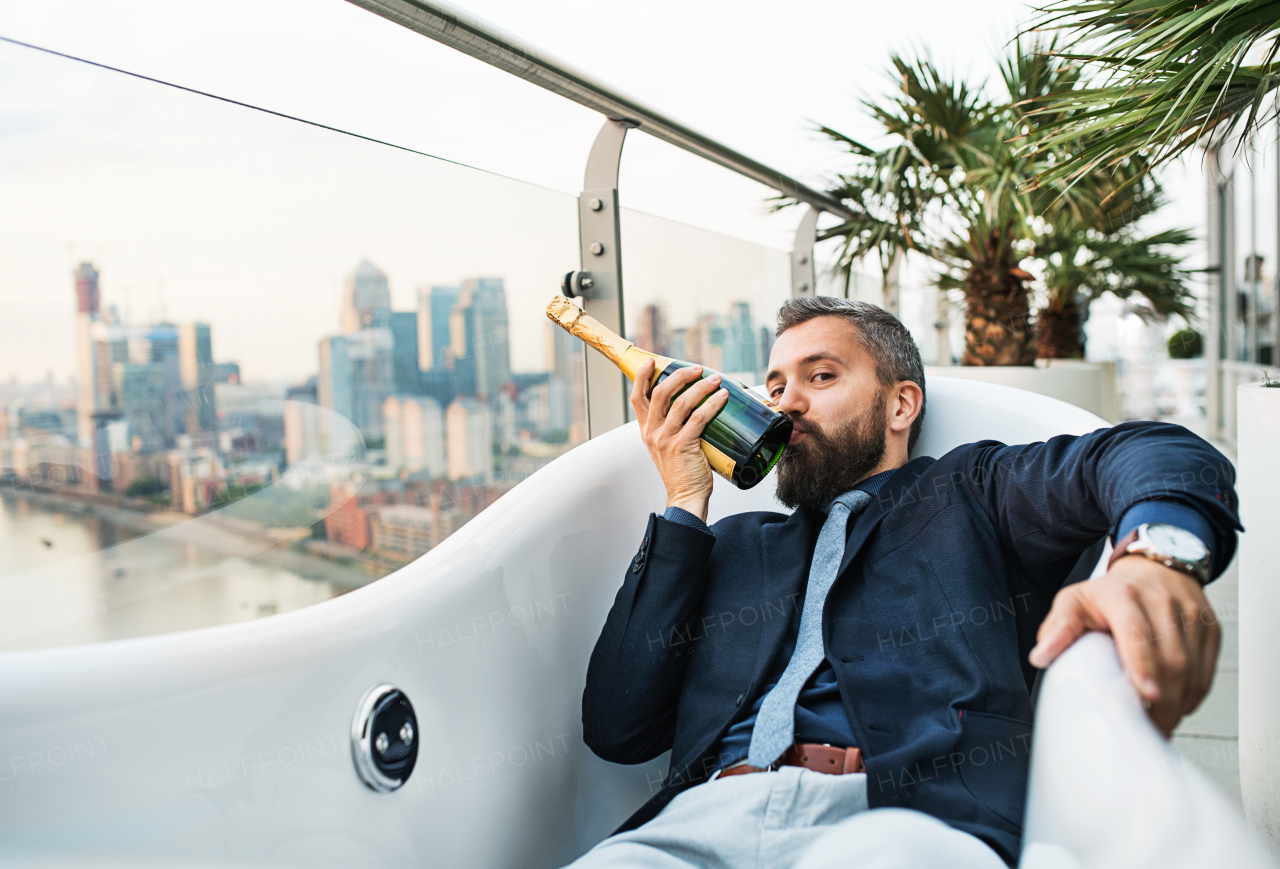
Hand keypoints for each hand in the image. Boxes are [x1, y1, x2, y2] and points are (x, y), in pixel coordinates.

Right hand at [630, 358, 728, 522]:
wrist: (685, 496)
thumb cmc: (681, 471)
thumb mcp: (666, 446)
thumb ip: (671, 426)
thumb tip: (691, 403)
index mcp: (646, 430)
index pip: (637, 397)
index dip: (642, 377)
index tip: (652, 362)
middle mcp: (652, 432)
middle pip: (660, 393)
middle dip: (679, 375)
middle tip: (697, 369)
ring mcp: (666, 439)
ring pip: (681, 403)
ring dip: (700, 387)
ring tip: (715, 380)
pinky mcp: (683, 446)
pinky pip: (699, 418)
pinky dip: (712, 404)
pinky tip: (722, 397)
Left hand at [1028, 555, 1219, 737]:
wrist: (1153, 570)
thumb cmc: (1110, 593)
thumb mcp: (1075, 601)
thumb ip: (1058, 628)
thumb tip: (1040, 657)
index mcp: (1123, 595)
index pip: (1137, 631)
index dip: (1142, 664)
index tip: (1145, 694)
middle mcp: (1162, 601)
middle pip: (1171, 659)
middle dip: (1161, 702)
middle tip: (1145, 727)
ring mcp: (1191, 615)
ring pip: (1192, 670)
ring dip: (1177, 704)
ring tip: (1157, 722)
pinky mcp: (1210, 629)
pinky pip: (1207, 673)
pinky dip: (1191, 696)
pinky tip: (1175, 706)